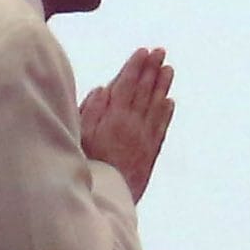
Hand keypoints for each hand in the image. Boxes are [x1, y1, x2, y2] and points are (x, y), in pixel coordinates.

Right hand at [79, 46, 173, 200]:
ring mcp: (144, 138)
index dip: (136, 67)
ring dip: (162, 87)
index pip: (127, 85)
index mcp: (113, 117)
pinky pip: (161, 128)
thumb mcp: (80, 134)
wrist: (105, 197)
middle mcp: (132, 124)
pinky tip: (169, 102)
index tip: (143, 52)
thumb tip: (104, 89)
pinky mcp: (150, 153)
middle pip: (144, 92)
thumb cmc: (86, 165)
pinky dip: (166, 113)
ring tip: (168, 70)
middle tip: (160, 52)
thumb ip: (91, 110)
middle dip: (152, 70)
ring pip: (156, 106)